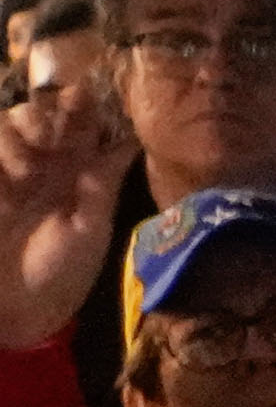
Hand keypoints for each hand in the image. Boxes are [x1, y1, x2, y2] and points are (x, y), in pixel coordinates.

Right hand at [0, 80, 140, 347]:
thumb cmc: (60, 275)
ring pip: (12, 121)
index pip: (85, 125)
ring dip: (24, 130)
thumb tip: (131, 138)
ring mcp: (9, 168)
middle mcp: (44, 163)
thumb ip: (102, 183)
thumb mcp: (90, 229)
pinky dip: (2, 148)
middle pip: (45, 112)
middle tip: (57, 132)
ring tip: (31, 162)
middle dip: (53, 111)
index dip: (88, 107)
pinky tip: (11, 173)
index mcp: (79, 173)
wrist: (15, 309)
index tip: (91, 97)